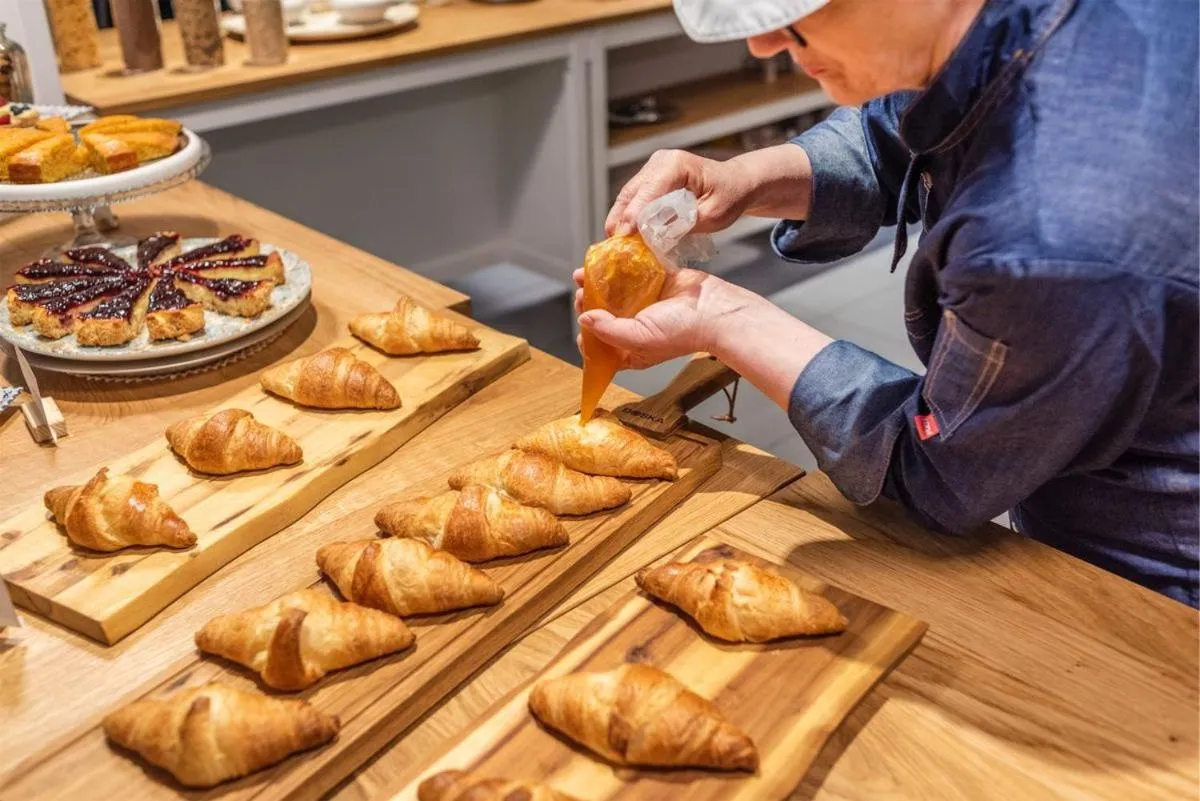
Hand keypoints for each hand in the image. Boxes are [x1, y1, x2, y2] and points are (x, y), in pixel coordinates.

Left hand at [574, 268, 748, 369]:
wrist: (713, 309)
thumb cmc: (681, 332)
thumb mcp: (638, 339)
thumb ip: (608, 331)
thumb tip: (584, 319)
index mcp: (630, 349)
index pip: (600, 345)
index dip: (586, 333)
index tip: (581, 318)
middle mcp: (634, 326)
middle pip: (602, 315)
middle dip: (587, 303)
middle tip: (581, 293)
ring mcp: (643, 303)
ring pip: (611, 292)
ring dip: (596, 283)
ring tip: (584, 274)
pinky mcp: (651, 282)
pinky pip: (629, 274)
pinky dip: (616, 268)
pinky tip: (604, 261)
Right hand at [605, 150, 757, 236]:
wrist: (736, 183)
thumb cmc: (730, 196)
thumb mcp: (713, 215)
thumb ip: (684, 224)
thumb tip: (655, 237)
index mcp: (677, 165)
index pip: (650, 190)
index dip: (635, 214)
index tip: (624, 234)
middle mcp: (661, 162)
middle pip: (632, 192)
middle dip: (620, 219)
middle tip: (613, 245)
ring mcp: (653, 168)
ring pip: (628, 196)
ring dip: (620, 219)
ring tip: (614, 243)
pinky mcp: (651, 179)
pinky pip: (634, 198)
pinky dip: (628, 216)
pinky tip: (624, 234)